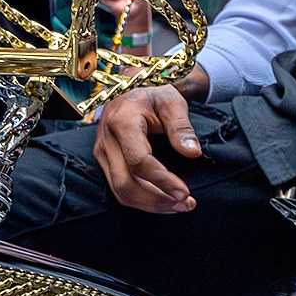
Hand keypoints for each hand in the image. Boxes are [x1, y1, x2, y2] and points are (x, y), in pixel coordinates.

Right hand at [92, 86, 200, 212]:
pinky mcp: (105, 161)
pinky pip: (118, 188)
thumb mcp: (172, 101)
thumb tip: (193, 153)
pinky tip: (164, 200)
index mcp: (122, 123)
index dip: (162, 180)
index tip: (185, 192)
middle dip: (156, 199)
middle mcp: (106, 141)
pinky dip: (141, 199)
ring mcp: (102, 153)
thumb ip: (181, 127)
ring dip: (150, 204)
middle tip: (186, 204)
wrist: (133, 89)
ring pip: (119, 191)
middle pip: (125, 183)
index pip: (139, 161)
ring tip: (179, 206)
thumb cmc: (155, 94)